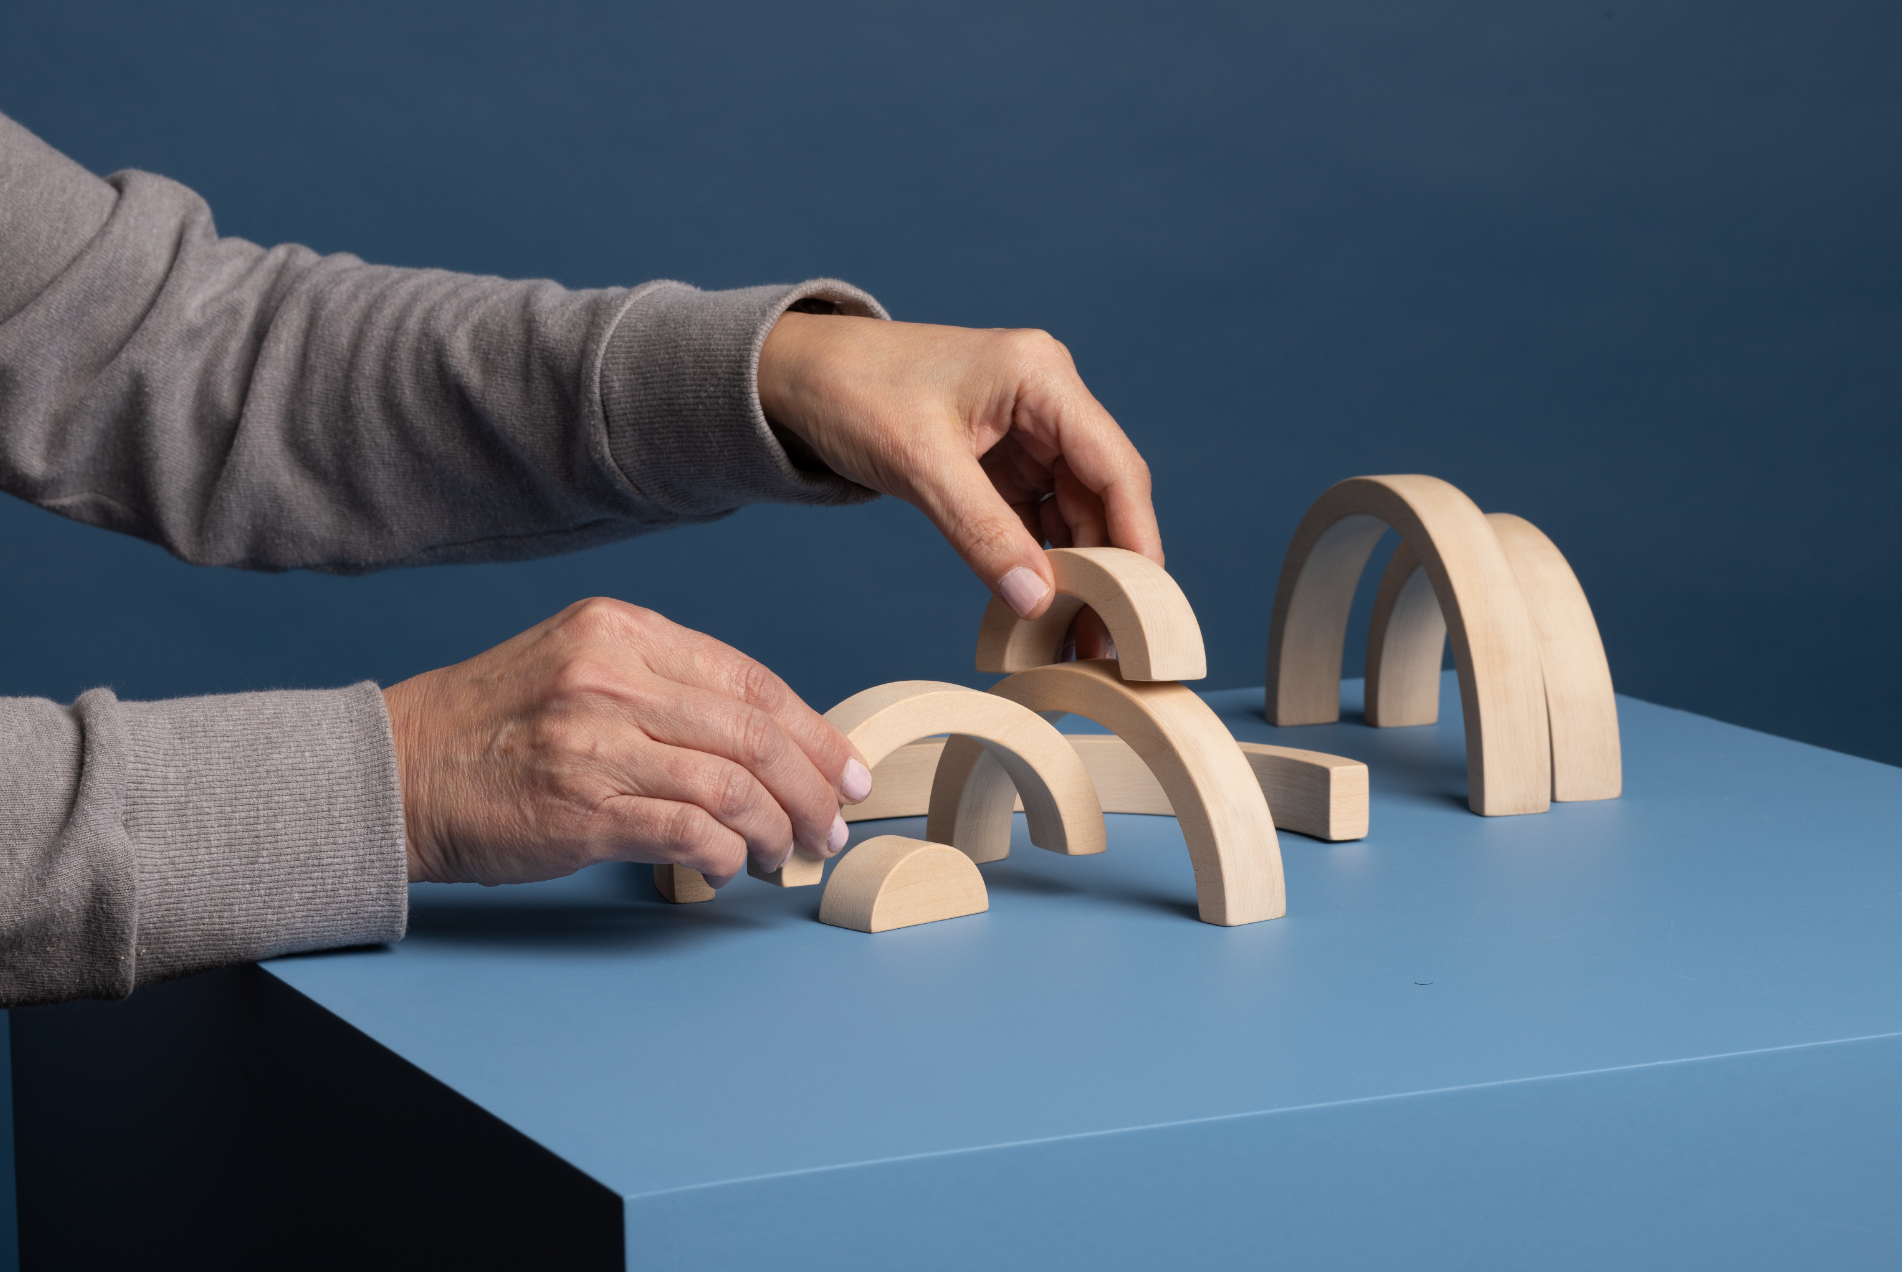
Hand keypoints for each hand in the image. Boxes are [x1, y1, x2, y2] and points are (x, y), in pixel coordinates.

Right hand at [381, 598, 871, 887]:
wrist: (398, 770)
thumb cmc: (495, 728)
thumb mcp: (581, 667)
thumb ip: (664, 686)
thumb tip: (764, 741)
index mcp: (622, 630)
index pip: (750, 680)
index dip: (813, 731)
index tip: (847, 769)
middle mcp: (612, 674)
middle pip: (754, 731)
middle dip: (812, 786)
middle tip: (834, 824)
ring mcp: (595, 739)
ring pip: (731, 783)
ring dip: (776, 828)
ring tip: (787, 854)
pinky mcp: (581, 806)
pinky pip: (688, 830)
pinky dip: (725, 853)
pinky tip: (730, 867)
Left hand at [758, 314, 1160, 654]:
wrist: (794, 376)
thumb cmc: (852, 392)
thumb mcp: (919, 465)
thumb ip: (982, 533)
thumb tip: (1040, 602)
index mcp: (1040, 376)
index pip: (1114, 466)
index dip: (1137, 538)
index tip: (1146, 605)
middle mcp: (1047, 400)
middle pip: (1102, 496)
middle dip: (1108, 570)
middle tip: (1110, 644)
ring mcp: (1027, 432)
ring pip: (1074, 513)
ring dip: (1078, 575)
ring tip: (1079, 642)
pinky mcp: (1002, 461)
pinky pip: (1037, 519)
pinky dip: (1041, 564)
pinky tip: (1044, 613)